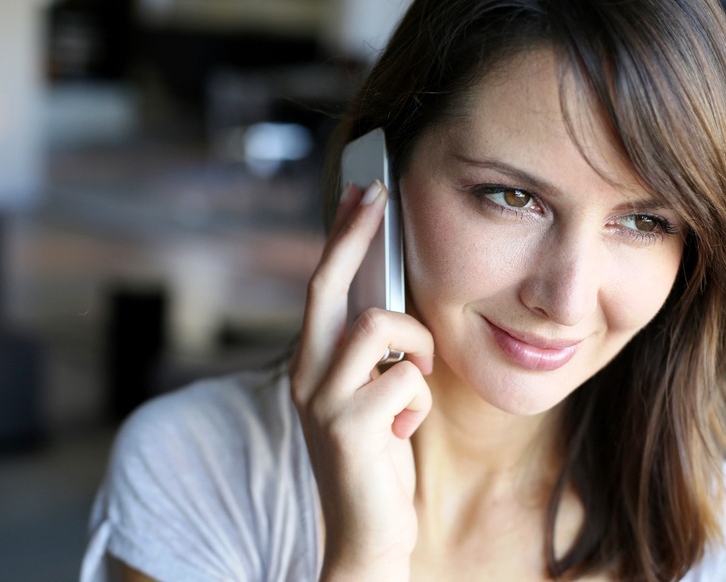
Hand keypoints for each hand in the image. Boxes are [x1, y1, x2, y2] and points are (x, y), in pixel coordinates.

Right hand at [290, 181, 433, 580]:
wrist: (367, 536)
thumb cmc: (378, 461)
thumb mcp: (373, 396)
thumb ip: (375, 354)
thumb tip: (397, 299)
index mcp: (310, 365)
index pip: (323, 286)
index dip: (343, 235)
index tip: (363, 189)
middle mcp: (305, 375)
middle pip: (329, 284)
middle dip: (356, 233)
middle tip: (379, 190)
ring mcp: (320, 400)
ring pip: (378, 325)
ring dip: (415, 346)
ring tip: (417, 381)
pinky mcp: (347, 426)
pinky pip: (407, 378)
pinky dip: (420, 400)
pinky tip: (407, 428)